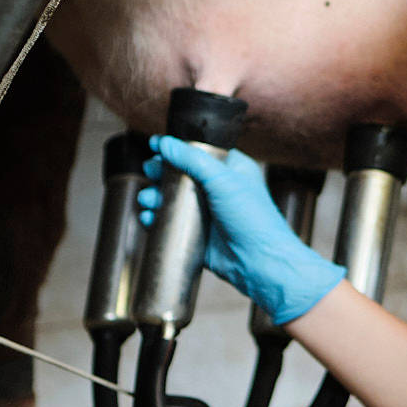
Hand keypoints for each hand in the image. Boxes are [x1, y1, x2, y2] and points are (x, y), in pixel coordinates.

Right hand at [139, 135, 345, 325]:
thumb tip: (166, 144)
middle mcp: (218, 188)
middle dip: (161, 173)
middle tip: (150, 171)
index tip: (156, 145)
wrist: (259, 262)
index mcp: (230, 169)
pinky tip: (149, 218)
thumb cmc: (252, 218)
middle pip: (180, 174)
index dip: (177, 148)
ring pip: (172, 199)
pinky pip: (171, 223)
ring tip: (148, 199)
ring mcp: (207, 212)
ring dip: (155, 197)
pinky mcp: (197, 234)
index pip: (199, 152)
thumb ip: (192, 159)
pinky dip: (157, 219)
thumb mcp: (221, 179)